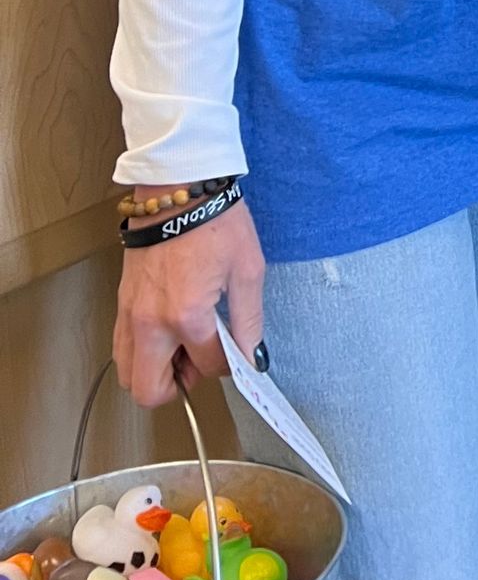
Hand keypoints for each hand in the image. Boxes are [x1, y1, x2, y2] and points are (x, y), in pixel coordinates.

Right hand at [115, 201, 266, 409]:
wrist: (179, 190)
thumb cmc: (216, 223)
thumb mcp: (248, 270)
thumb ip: (249, 319)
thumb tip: (253, 354)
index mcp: (187, 315)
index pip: (208, 366)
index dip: (228, 365)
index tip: (236, 352)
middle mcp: (151, 322)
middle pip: (148, 390)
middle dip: (177, 384)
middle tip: (200, 360)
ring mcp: (131, 313)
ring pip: (128, 371)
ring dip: (155, 370)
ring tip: (184, 345)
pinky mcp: (122, 301)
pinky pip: (122, 345)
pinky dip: (142, 350)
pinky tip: (169, 329)